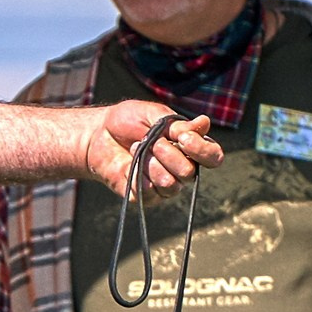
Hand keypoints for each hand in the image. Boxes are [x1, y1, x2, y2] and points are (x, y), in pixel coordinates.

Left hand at [85, 102, 222, 197]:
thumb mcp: (154, 115)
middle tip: (153, 142)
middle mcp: (182, 169)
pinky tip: (128, 164)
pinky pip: (149, 192)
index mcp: (190, 147)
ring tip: (137, 149)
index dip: (201, 150)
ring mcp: (164, 185)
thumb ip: (179, 124)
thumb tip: (204, 124)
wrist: (98, 134)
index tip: (182, 137)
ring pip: (170, 185)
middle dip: (169, 154)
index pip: (213, 157)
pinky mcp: (145, 196)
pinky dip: (137, 175)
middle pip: (189, 173)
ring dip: (152, 164)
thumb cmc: (128, 121)